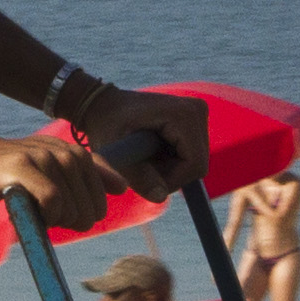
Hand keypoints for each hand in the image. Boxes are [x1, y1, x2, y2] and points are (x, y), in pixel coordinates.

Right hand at [0, 132, 119, 231]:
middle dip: (73, 220)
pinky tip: (33, 213)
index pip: (103, 190)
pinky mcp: (23, 169)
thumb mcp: (51, 165)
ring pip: (71, 206)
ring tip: (38, 214)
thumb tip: (122, 187)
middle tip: (48, 216)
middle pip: (90, 205)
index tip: (67, 213)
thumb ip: (87, 174)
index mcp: (74, 152)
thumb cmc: (10, 169)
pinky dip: (46, 216)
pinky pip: (52, 201)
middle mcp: (64, 152)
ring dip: (57, 220)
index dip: (88, 210)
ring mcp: (43, 158)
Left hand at [78, 84, 209, 199]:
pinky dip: (170, 161)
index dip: (172, 181)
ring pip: (194, 162)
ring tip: (142, 156)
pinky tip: (150, 150)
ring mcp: (198, 114)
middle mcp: (198, 110)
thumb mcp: (117, 153)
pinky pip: (190, 155)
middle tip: (139, 166)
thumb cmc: (105, 125)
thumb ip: (138, 176)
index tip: (144, 179)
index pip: (194, 165)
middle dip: (169, 174)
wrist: (101, 103)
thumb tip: (161, 197)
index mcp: (185, 114)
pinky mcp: (195, 120)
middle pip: (197, 164)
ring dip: (169, 169)